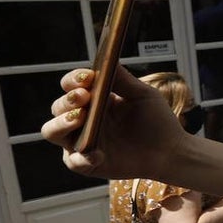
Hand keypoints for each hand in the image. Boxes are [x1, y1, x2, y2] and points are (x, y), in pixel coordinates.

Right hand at [43, 67, 187, 180]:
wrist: (170, 151)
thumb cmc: (157, 121)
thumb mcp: (143, 95)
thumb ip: (124, 80)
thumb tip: (108, 59)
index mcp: (94, 100)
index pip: (71, 86)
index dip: (73, 80)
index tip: (87, 77)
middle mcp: (82, 120)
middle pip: (58, 107)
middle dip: (67, 100)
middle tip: (84, 97)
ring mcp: (82, 142)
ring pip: (52, 132)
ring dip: (61, 123)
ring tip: (80, 118)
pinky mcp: (88, 164)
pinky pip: (74, 161)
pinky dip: (81, 157)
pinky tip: (97, 153)